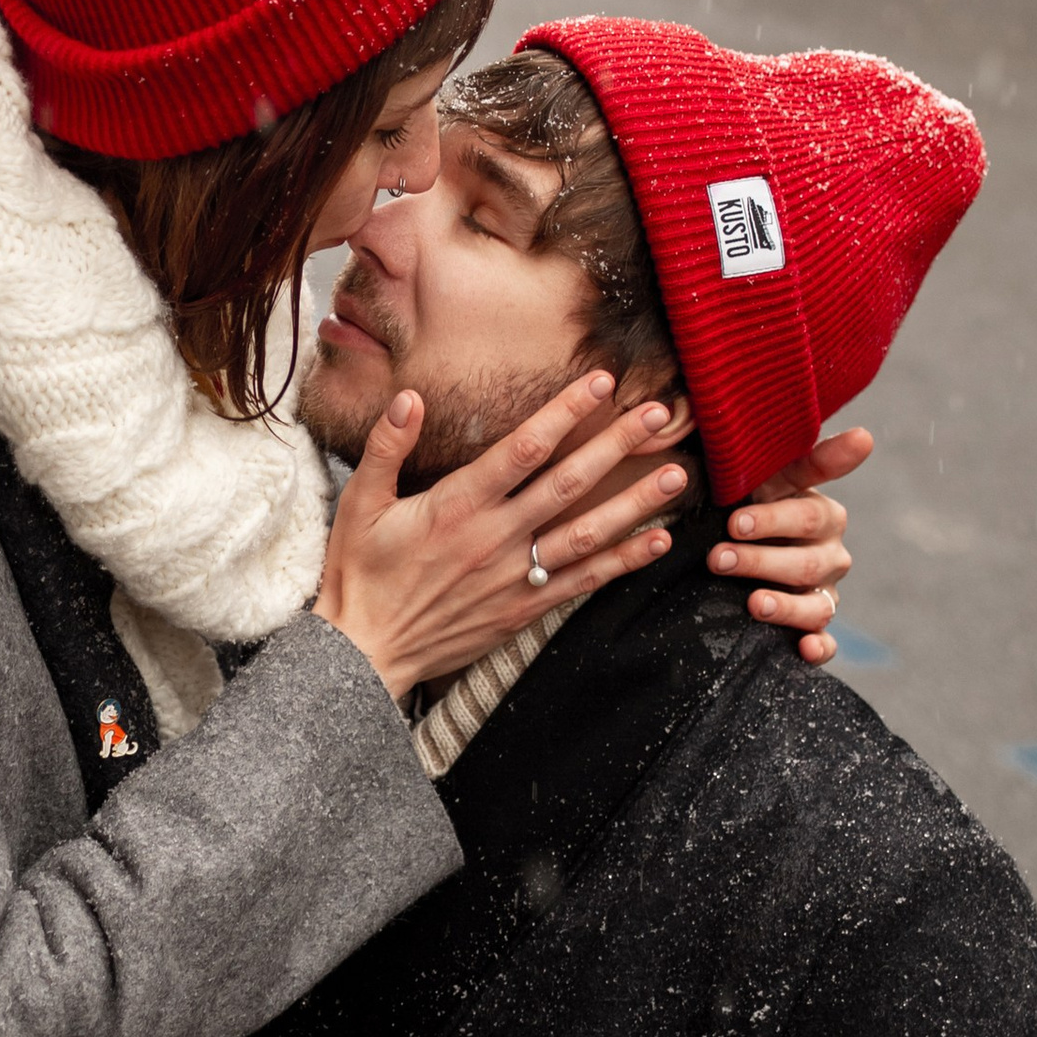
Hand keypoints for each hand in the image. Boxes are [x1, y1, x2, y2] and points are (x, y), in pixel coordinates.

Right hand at [312, 378, 687, 702]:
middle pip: (569, 484)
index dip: (565, 412)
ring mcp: (514, 576)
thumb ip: (387, 446)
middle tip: (658, 415)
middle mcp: (495, 537)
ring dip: (635, 503)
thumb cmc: (359, 573)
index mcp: (458, 504)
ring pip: (587, 533)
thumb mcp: (360, 502)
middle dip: (616, 445)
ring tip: (676, 477)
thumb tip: (410, 397)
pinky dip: (621, 562)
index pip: (523, 448)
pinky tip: (655, 542)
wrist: (365, 653)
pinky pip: (581, 581)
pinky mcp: (523, 609)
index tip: (601, 382)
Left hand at [707, 422, 870, 666]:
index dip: (772, 520)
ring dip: (784, 607)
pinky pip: (826, 643)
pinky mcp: (815, 628)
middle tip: (718, 557)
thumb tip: (866, 437)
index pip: (806, 516)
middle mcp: (831, 556)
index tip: (735, 522)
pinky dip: (819, 649)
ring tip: (752, 604)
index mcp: (824, 516)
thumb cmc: (753, 502)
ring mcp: (825, 594)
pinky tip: (804, 650)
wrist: (735, 542)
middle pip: (806, 564)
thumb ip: (809, 459)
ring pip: (817, 607)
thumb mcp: (770, 476)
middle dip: (760, 561)